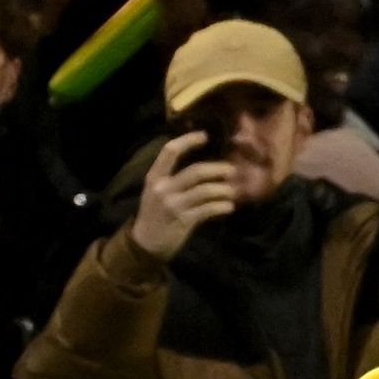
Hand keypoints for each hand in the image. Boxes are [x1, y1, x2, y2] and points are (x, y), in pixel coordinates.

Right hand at [130, 133, 236, 261]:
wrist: (146, 242)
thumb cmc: (155, 213)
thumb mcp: (156, 191)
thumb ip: (173, 178)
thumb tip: (202, 166)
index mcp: (154, 177)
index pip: (170, 151)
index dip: (188, 140)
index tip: (204, 136)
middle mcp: (163, 188)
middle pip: (195, 172)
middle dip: (217, 169)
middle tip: (232, 170)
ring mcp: (173, 205)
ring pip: (205, 191)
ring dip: (223, 189)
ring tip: (232, 191)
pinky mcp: (184, 220)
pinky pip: (208, 209)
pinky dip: (222, 206)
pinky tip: (229, 206)